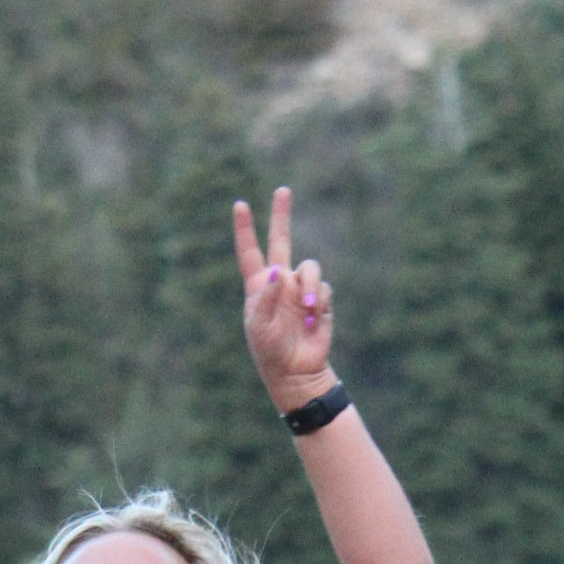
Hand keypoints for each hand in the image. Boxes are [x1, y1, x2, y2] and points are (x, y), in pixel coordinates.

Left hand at [236, 188, 334, 410]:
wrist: (297, 372)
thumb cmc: (270, 352)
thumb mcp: (259, 328)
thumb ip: (263, 298)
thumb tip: (276, 271)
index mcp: (258, 287)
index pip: (250, 252)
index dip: (245, 229)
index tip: (240, 205)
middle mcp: (279, 282)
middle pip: (281, 240)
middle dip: (281, 216)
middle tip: (282, 191)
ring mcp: (300, 289)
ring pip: (310, 267)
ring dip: (310, 285)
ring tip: (308, 308)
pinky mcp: (319, 299)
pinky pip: (323, 288)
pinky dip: (319, 304)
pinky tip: (313, 323)